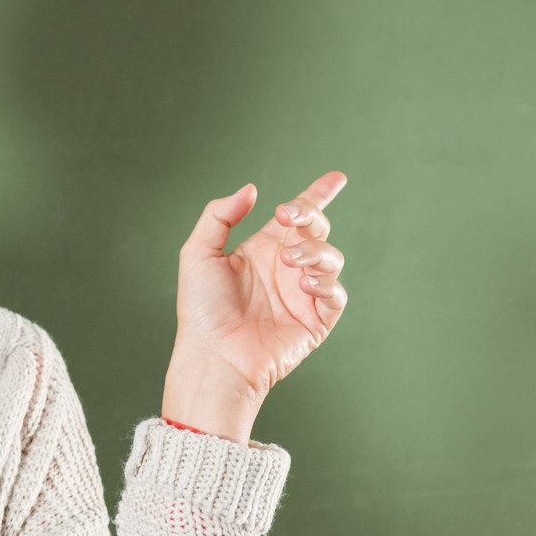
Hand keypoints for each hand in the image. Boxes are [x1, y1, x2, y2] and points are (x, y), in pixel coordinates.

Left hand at [173, 171, 349, 397]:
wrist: (214, 356)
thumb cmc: (201, 310)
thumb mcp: (198, 253)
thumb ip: (220, 215)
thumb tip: (251, 189)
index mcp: (262, 250)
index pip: (297, 217)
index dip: (318, 195)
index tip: (337, 178)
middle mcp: (286, 269)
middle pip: (317, 230)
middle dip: (311, 216)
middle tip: (289, 218)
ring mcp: (302, 294)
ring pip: (331, 258)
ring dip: (315, 250)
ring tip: (290, 260)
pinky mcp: (315, 321)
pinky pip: (336, 294)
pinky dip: (326, 284)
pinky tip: (305, 285)